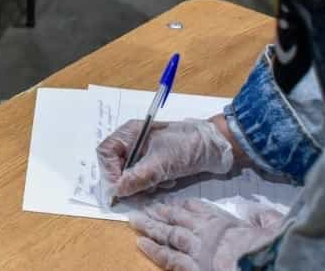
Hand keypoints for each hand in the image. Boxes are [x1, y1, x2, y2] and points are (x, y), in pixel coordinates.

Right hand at [97, 119, 233, 201]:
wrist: (218, 147)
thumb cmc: (187, 146)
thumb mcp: (161, 162)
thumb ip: (137, 177)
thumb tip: (117, 191)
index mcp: (130, 133)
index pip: (106, 153)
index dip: (109, 171)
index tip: (121, 188)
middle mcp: (134, 142)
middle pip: (117, 165)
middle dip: (128, 180)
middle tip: (141, 191)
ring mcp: (145, 152)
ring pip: (131, 174)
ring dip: (143, 183)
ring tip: (160, 184)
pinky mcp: (157, 162)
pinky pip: (145, 177)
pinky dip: (153, 183)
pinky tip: (168, 182)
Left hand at [131, 200, 283, 270]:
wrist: (261, 263)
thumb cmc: (270, 247)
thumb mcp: (275, 228)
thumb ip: (264, 219)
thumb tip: (259, 214)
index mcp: (226, 223)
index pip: (200, 210)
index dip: (185, 206)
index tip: (174, 203)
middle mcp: (207, 232)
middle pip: (178, 219)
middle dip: (160, 214)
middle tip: (144, 208)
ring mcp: (196, 249)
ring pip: (168, 235)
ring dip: (151, 227)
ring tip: (134, 220)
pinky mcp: (192, 266)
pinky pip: (169, 257)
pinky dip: (154, 250)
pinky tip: (141, 243)